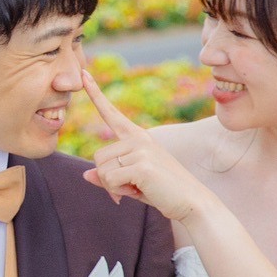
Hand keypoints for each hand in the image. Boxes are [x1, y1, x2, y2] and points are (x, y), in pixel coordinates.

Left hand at [80, 71, 209, 223]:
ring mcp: (140, 149)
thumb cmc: (162, 191)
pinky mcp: (142, 165)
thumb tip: (86, 175)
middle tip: (132, 186)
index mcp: (137, 137)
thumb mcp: (131, 181)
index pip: (111, 113)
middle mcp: (138, 138)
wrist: (192, 202)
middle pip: (98, 157)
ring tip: (138, 187)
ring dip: (114, 186)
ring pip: (102, 170)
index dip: (96, 94)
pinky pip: (109, 180)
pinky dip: (119, 192)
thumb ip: (109, 176)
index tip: (84, 74)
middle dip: (109, 179)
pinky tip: (139, 191)